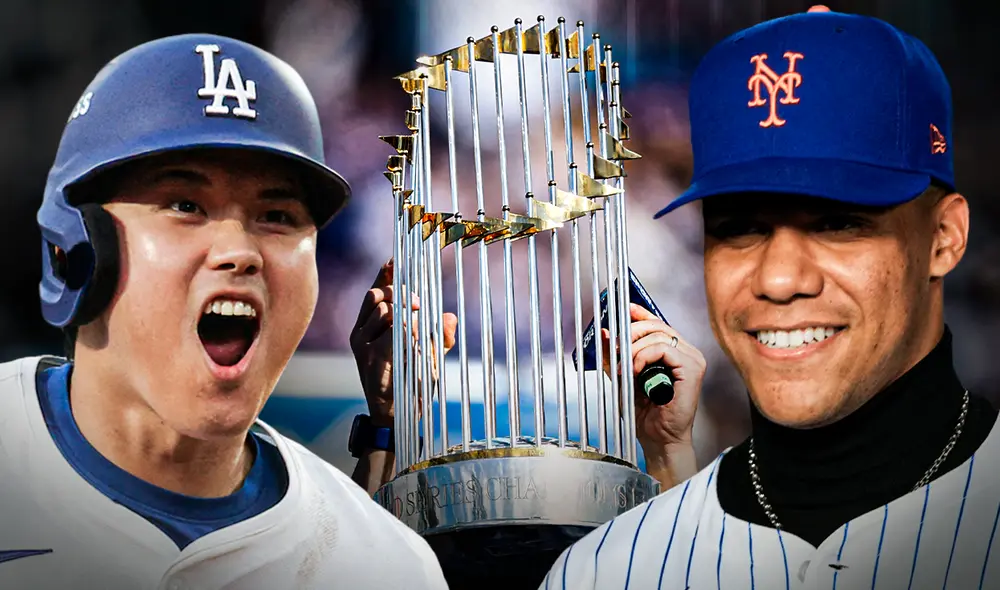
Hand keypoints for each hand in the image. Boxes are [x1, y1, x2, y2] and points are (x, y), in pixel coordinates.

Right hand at [349, 259, 457, 427]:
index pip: (375, 292)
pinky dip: (406, 333)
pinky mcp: (368, 356)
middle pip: (378, 295)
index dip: (384, 274)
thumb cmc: (410, 382)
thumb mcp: (429, 355)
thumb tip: (449, 316)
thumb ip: (439, 335)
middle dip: (400, 293)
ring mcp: (363, 344)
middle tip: (418, 303)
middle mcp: (361, 332)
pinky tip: (414, 343)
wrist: (396, 416)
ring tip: (416, 332)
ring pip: (385, 311)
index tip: (393, 259)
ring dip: (406, 315)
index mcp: (370, 327)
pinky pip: (392, 332)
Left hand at [602, 303, 705, 486]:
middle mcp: (687, 352)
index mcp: (673, 352)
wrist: (657, 438)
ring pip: (659, 335)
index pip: (658, 323)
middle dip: (631, 332)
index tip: (623, 309)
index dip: (641, 313)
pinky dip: (644, 356)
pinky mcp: (692, 369)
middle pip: (657, 325)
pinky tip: (635, 371)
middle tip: (615, 348)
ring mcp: (692, 359)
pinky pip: (665, 349)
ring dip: (634, 349)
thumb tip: (603, 332)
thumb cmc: (644, 412)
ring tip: (624, 368)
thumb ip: (614, 356)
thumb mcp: (622, 376)